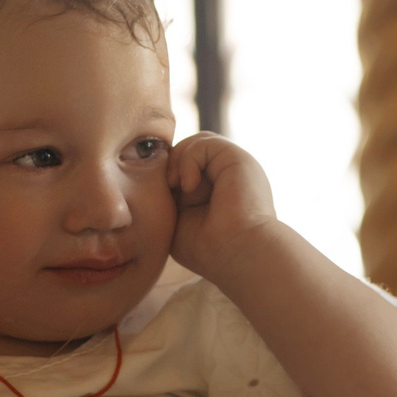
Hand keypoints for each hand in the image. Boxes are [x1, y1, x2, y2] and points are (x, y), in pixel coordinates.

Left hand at [167, 133, 278, 281]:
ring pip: (197, 142)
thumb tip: (160, 171)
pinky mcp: (237, 158)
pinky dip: (188, 160)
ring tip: (178, 187)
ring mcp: (234, 166)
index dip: (167, 174)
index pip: (185, 163)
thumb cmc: (207, 248)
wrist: (237, 254)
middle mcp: (228, 175)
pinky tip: (188, 186)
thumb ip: (171, 193)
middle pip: (189, 149)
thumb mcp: (179, 218)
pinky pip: (204, 142)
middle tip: (170, 191)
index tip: (162, 198)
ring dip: (178, 161)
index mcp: (218, 188)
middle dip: (171, 165)